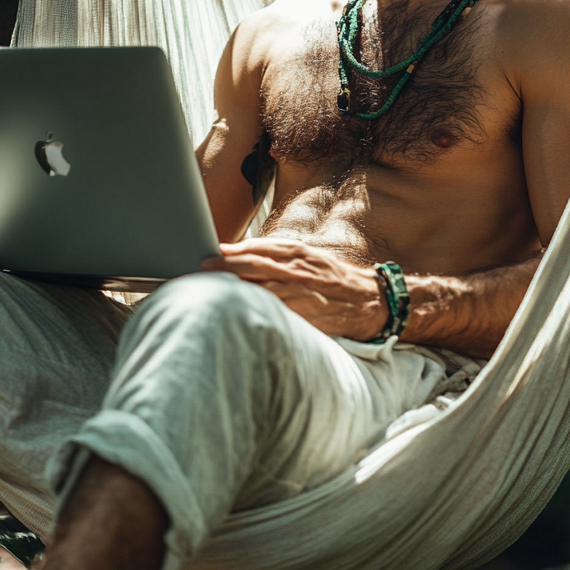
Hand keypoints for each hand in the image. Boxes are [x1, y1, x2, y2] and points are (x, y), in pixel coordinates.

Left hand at [201, 239, 385, 339]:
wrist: (369, 301)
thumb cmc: (331, 277)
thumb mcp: (305, 255)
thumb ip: (270, 252)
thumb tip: (231, 250)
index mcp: (296, 254)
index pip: (257, 251)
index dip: (229, 255)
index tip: (207, 257)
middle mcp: (298, 272)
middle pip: (254, 269)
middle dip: (224, 272)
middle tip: (200, 274)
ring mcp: (303, 297)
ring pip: (262, 293)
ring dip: (235, 294)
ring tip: (210, 296)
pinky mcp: (307, 319)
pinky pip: (277, 317)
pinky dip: (257, 316)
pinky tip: (239, 318)